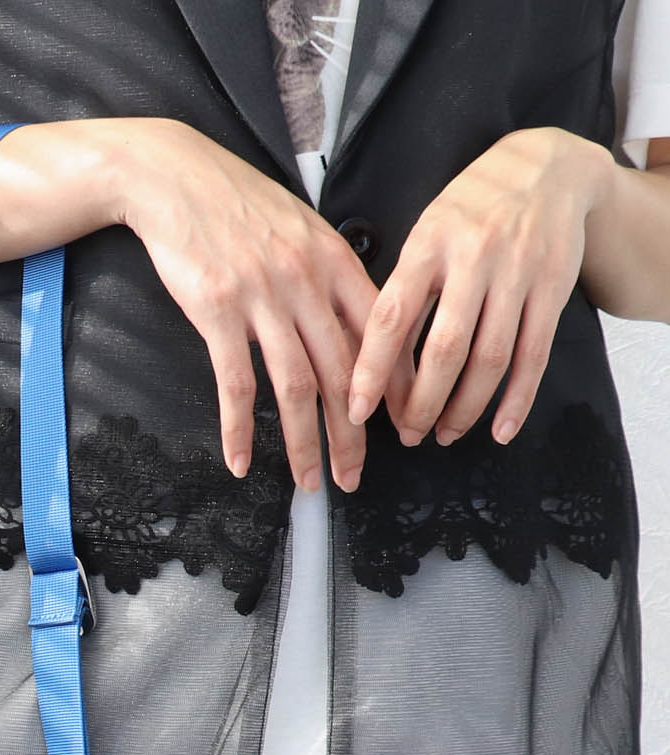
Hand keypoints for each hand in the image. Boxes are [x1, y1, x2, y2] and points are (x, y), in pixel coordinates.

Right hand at [116, 117, 382, 491]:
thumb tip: (348, 324)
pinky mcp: (217, 311)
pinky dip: (239, 430)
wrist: (172, 175)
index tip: (399, 426)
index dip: (394, 387)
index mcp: (333, 260)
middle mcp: (306, 281)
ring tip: (309, 482)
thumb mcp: (297, 228)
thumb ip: (325, 275)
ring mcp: (262, 297)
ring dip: (305, 444)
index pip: (378, 334)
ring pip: (297, 387)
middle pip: (342, 373)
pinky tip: (240, 462)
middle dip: (353, 435)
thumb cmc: (233, 203)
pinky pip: (236, 384)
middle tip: (356, 476)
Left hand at [347, 127, 614, 445]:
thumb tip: (370, 362)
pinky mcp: (553, 288)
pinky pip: (534, 355)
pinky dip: (518, 399)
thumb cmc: (471, 210)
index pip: (392, 317)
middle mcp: (474, 257)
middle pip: (445, 349)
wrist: (548, 166)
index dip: (371, 371)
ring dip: (465, 408)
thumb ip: (404, 291)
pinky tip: (500, 431)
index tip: (355, 412)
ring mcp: (518, 274)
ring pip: (490, 359)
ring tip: (445, 435)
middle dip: (422, 404)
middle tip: (407, 435)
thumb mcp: (427, 233)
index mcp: (429, 244)